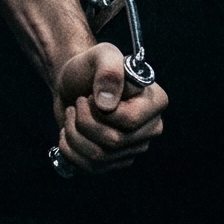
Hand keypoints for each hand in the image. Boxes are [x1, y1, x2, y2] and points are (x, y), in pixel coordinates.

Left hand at [52, 42, 165, 173]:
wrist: (72, 83)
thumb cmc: (90, 67)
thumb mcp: (100, 55)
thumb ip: (108, 70)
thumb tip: (108, 103)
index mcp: (156, 101)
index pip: (130, 120)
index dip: (101, 110)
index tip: (90, 95)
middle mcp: (150, 128)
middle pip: (114, 142)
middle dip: (84, 121)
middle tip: (77, 103)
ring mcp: (133, 148)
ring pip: (99, 157)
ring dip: (73, 133)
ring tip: (71, 115)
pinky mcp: (114, 161)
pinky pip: (90, 167)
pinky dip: (70, 149)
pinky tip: (68, 132)